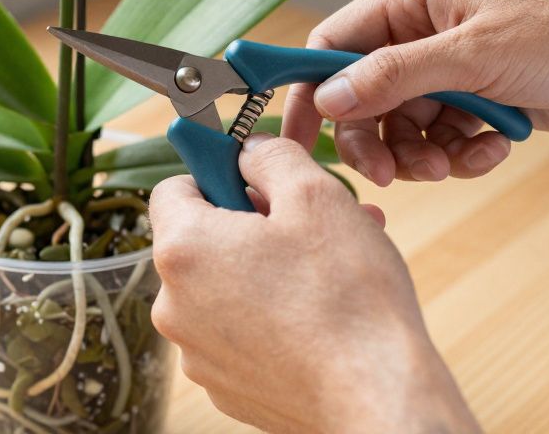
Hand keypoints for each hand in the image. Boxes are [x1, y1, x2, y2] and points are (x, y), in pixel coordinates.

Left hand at [149, 134, 478, 433]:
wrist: (375, 397)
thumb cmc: (347, 299)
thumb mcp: (315, 195)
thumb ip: (271, 156)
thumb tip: (249, 151)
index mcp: (183, 250)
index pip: (173, 188)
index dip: (216, 174)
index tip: (254, 177)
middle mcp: (174, 305)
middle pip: (201, 240)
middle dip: (252, 224)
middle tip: (308, 224)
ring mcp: (197, 353)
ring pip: (224, 288)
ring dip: (266, 269)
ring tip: (327, 269)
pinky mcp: (226, 387)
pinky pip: (238, 334)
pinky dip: (269, 318)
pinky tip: (318, 315)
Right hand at [284, 0, 548, 185]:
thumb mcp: (474, 53)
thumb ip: (395, 76)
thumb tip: (329, 98)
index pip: (333, 43)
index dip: (310, 89)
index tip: (295, 135)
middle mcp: (421, 32)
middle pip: (361, 96)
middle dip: (373, 138)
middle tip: (388, 174)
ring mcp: (448, 70)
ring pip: (399, 126)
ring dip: (419, 154)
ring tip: (450, 163)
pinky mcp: (473, 103)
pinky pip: (438, 140)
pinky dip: (457, 155)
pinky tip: (489, 152)